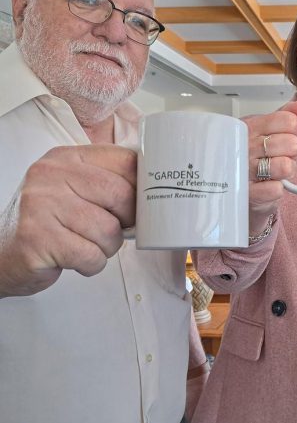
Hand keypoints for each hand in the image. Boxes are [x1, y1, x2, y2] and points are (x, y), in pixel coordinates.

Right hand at [0, 144, 136, 296]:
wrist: (2, 253)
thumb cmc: (49, 222)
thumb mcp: (74, 189)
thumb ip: (108, 180)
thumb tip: (155, 188)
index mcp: (67, 158)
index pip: (126, 161)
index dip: (142, 187)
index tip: (141, 203)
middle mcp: (51, 175)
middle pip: (121, 196)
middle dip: (126, 222)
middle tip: (112, 230)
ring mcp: (41, 205)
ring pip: (109, 230)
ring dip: (107, 247)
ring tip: (87, 245)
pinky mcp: (38, 238)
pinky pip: (91, 255)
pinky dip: (92, 264)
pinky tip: (75, 258)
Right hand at [244, 99, 296, 234]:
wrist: (237, 184)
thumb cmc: (253, 155)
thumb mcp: (267, 129)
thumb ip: (286, 115)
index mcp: (251, 126)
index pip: (288, 120)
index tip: (295, 135)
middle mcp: (245, 146)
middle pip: (290, 144)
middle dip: (293, 152)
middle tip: (284, 155)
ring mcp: (244, 170)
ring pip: (285, 167)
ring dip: (288, 170)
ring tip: (278, 169)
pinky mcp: (248, 193)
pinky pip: (276, 189)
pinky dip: (279, 188)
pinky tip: (270, 183)